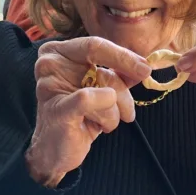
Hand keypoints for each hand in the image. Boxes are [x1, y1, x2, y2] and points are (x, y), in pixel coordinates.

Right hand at [26, 37, 151, 187]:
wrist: (56, 150)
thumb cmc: (79, 116)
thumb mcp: (101, 89)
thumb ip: (118, 73)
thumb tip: (143, 66)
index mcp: (59, 51)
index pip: (95, 44)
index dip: (124, 56)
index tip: (146, 69)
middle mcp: (49, 63)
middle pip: (103, 69)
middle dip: (124, 90)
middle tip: (131, 108)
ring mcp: (49, 85)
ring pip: (104, 91)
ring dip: (114, 113)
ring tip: (105, 123)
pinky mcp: (56, 108)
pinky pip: (90, 100)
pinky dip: (106, 114)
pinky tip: (101, 126)